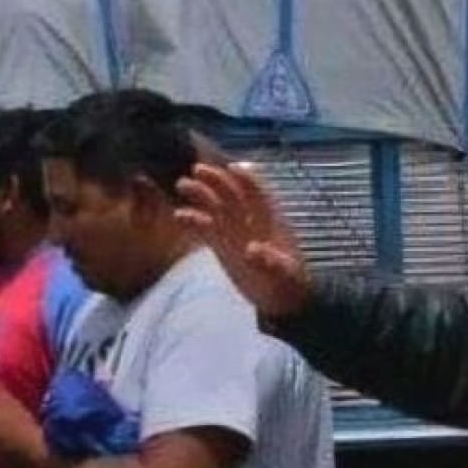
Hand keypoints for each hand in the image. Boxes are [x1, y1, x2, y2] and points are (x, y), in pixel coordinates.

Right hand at [175, 163, 312, 318]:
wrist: (280, 300)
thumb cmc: (288, 283)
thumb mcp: (284, 274)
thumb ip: (270, 261)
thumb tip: (251, 250)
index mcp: (271, 220)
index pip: (257, 193)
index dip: (246, 179)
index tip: (231, 167)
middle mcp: (251, 220)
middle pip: (232, 194)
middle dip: (217, 181)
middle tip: (197, 170)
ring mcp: (235, 232)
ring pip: (216, 207)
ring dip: (201, 195)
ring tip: (182, 185)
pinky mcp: (222, 246)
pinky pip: (206, 229)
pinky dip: (194, 220)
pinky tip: (179, 216)